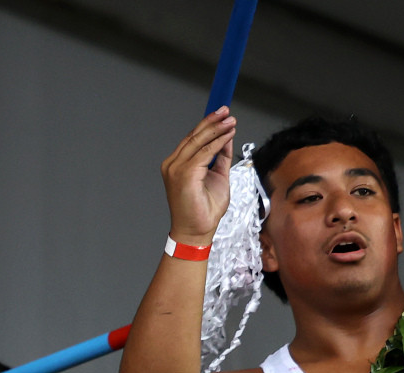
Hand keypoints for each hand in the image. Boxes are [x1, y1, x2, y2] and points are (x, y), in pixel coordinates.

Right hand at [161, 108, 237, 245]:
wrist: (196, 231)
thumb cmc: (203, 210)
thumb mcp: (217, 176)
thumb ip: (220, 157)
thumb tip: (226, 138)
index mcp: (177, 165)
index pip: (192, 139)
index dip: (207, 124)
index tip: (221, 114)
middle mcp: (173, 164)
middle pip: (193, 136)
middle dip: (212, 121)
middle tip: (226, 111)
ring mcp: (176, 169)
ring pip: (198, 141)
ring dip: (217, 129)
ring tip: (231, 120)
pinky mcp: (184, 174)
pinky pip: (204, 152)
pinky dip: (218, 142)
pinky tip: (228, 134)